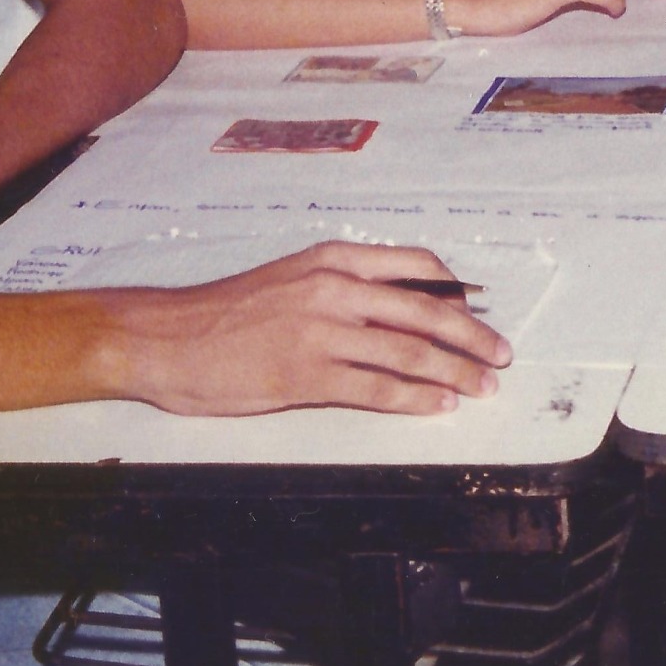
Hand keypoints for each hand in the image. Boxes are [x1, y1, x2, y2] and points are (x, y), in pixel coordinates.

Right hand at [114, 243, 510, 416]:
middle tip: (500, 355)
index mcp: (332, 260)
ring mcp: (321, 332)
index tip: (478, 311)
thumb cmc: (225, 313)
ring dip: (454, 372)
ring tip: (480, 386)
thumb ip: (342, 288)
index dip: (456, 292)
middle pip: (426, 310)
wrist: (165, 337)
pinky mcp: (306, 375)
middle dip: (472, 336)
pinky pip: (375, 388)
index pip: (417, 266)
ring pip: (409, 351)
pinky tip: (437, 406)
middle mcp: (333, 289)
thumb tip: (398, 307)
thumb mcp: (290, 279)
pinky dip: (414, 399)